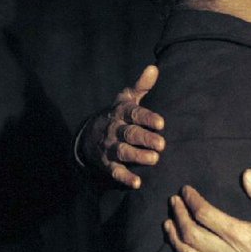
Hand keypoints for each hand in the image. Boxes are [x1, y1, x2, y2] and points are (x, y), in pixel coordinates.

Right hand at [79, 65, 165, 187]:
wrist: (89, 135)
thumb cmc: (117, 115)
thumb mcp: (126, 99)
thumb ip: (141, 86)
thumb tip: (154, 68)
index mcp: (121, 112)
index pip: (134, 114)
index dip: (147, 118)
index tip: (161, 123)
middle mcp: (115, 129)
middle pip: (130, 134)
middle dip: (145, 139)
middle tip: (162, 144)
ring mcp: (110, 147)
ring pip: (123, 152)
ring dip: (138, 156)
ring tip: (154, 160)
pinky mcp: (107, 164)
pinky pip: (115, 171)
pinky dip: (125, 177)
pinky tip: (137, 183)